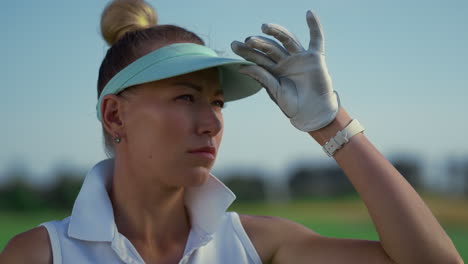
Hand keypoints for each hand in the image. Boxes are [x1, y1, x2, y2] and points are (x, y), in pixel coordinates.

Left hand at [231, 10, 340, 131]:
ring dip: (277, 32)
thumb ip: (262, 77)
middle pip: (270, 48)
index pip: (258, 57)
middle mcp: (285, 61)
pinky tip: (309, 13)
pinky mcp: (315, 57)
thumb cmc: (293, 106)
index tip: (234, 46)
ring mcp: (299, 58)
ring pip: (287, 40)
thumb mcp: (275, 91)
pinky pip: (316, 39)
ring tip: (264, 27)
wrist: (313, 113)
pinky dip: (315, 26)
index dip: (247, 52)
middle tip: (247, 41)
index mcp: (273, 70)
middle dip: (258, 44)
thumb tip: (242, 66)